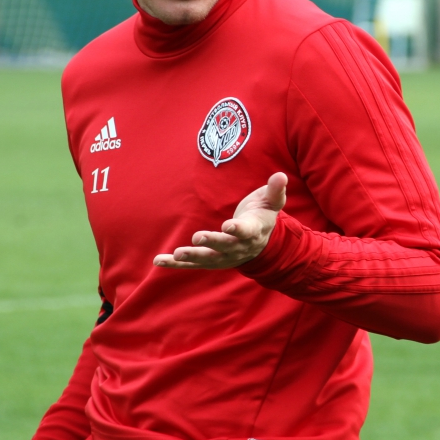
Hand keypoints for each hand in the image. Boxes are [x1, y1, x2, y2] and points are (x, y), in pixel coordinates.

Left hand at [154, 172, 286, 269]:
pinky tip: (158, 261)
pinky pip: (192, 263)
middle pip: (225, 246)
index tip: (228, 225)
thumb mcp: (272, 202)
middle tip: (197, 237)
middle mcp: (238, 247)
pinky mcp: (211, 260)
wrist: (261, 243)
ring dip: (192, 256)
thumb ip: (275, 190)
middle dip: (212, 242)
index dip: (238, 229)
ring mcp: (224, 256)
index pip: (246, 231)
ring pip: (207, 259)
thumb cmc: (262, 216)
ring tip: (177, 254)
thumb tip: (281, 175)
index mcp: (253, 231)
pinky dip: (175, 264)